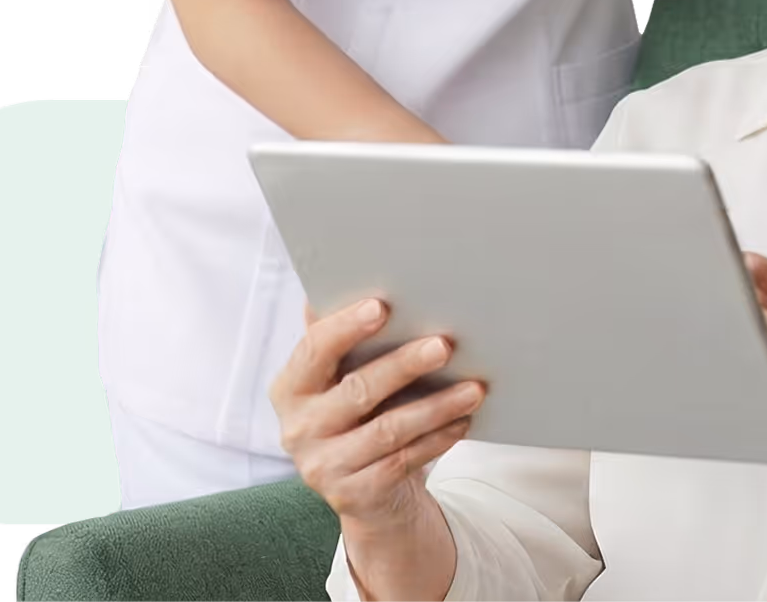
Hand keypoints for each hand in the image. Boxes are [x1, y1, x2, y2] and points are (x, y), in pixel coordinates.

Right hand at [273, 297, 485, 534]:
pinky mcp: (353, 495)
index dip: (346, 326)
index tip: (383, 305)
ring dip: (436, 406)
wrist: (365, 490)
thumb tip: (350, 271)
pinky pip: (403, 462)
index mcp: (291, 388)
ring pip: (387, 431)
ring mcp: (323, 466)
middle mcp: (298, 429)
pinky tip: (464, 420)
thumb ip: (342, 335)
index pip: (314, 350)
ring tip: (474, 387)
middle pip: (356, 391)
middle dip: (404, 365)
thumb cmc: (359, 411)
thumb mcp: (342, 376)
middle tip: (445, 344)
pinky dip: (438, 439)